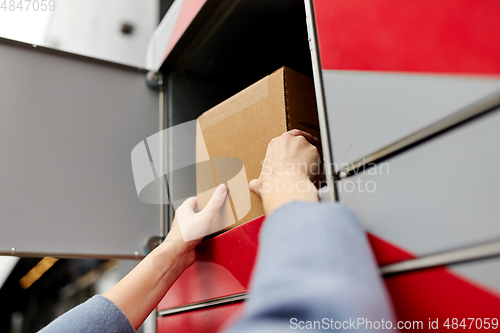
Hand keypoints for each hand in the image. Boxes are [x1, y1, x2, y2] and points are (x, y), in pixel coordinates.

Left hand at [103, 185, 226, 329]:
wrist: (177, 255)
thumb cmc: (184, 236)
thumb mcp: (204, 216)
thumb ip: (214, 203)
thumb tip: (221, 189)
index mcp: (184, 210)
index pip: (193, 200)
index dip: (202, 199)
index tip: (211, 199)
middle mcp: (183, 220)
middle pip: (195, 212)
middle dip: (204, 212)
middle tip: (214, 211)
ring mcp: (185, 231)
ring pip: (195, 225)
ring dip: (204, 225)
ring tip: (214, 224)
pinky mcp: (187, 241)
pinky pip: (196, 236)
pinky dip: (203, 236)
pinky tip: (209, 237)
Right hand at [249, 129, 319, 215]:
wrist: (286, 185)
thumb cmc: (273, 183)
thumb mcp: (260, 181)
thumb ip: (257, 181)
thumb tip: (253, 185)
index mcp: (275, 144)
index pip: (286, 137)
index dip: (292, 144)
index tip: (294, 150)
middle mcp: (288, 140)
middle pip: (300, 137)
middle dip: (304, 145)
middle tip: (306, 154)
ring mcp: (302, 143)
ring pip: (310, 145)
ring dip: (311, 155)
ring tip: (312, 167)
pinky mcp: (313, 150)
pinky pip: (318, 156)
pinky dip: (318, 163)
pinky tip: (316, 171)